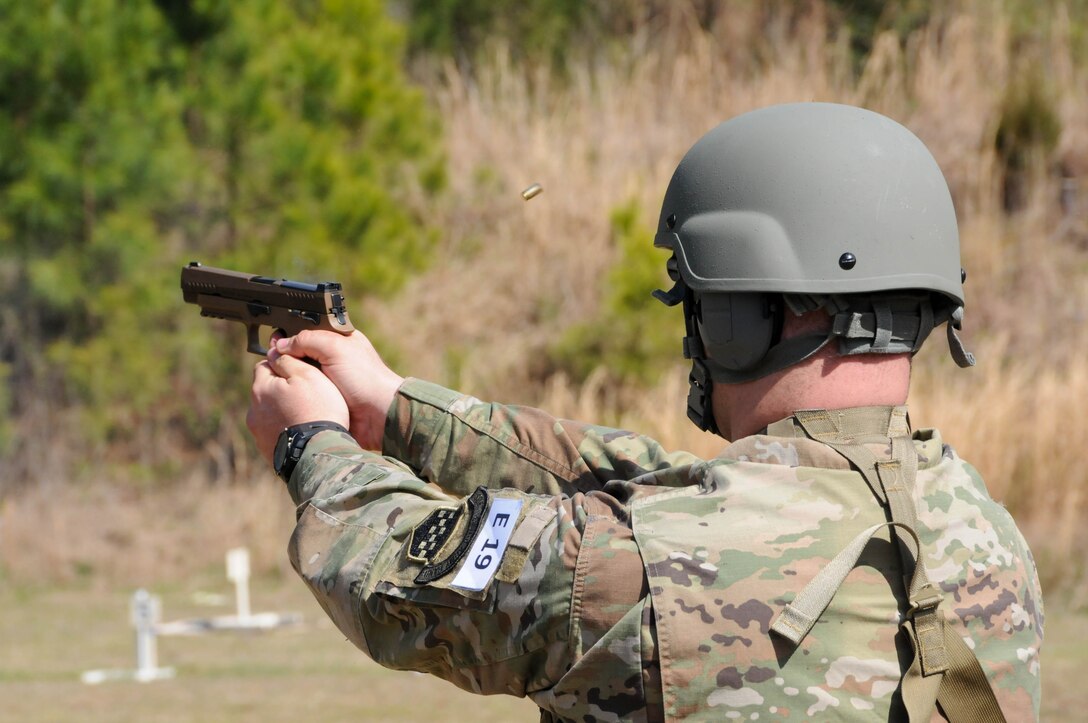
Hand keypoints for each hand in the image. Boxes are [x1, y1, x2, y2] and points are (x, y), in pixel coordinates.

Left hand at [247, 353, 349, 463]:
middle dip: (281, 389)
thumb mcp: (308, 375)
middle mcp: (253, 410)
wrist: (319, 454)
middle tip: (306, 394)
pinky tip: (302, 432)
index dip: (283, 365)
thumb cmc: (318, 410)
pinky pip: (275, 432)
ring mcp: (258, 432)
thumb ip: (288, 360)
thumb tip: (274, 351)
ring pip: (269, 412)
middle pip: (266, 390)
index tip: (299, 371)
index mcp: (261, 388)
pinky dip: (285, 429)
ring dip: (282, 410)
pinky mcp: (266, 449)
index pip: (264, 365)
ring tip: (306, 415)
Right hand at [269, 330, 403, 449]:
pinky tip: (280, 390)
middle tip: (268, 356)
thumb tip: (282, 344)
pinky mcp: (323, 397)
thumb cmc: (364, 377)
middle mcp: (331, 358)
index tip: (274, 338)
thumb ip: (307, 339)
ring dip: (286, 373)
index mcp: (338, 340)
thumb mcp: (335, 347)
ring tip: (270, 372)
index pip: (308, 331)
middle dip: (284, 353)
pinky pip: (302, 391)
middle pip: (300, 351)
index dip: (290, 333)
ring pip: (298, 372)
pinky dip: (292, 390)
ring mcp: (326, 379)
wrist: (377, 414)